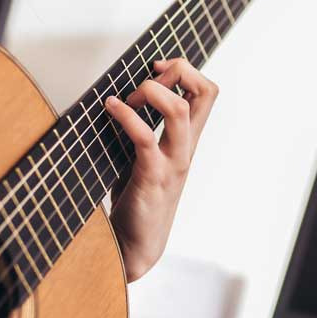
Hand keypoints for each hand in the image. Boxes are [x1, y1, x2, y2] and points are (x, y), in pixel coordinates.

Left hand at [103, 58, 217, 280]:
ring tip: (128, 98)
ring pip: (180, 111)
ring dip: (151, 91)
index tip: (156, 70)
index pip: (206, 92)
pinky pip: (145, 138)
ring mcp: (172, 163)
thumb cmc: (136, 202)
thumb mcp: (142, 158)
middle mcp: (185, 148)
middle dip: (180, 70)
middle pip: (206, 92)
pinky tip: (110, 109)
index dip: (185, 70)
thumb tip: (116, 99)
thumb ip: (140, 131)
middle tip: (150, 77)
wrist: (135, 248)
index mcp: (186, 142)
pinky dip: (126, 115)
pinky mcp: (151, 177)